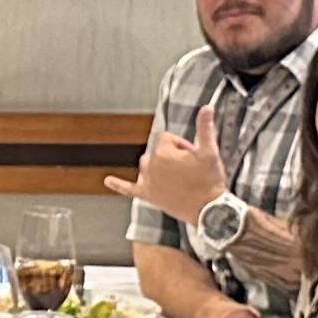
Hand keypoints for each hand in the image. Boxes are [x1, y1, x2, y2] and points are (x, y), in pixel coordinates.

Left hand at [107, 124, 229, 227]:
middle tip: (190, 169)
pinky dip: (118, 185)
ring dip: (158, 167)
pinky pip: (129, 189)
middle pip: (157, 151)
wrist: (208, 210)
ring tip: (177, 177)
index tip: (193, 155)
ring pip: (147, 166)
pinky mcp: (148, 196)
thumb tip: (206, 107)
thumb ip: (205, 127)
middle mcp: (150, 166)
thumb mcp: (209, 151)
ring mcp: (148, 182)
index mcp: (163, 152)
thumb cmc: (209, 180)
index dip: (182, 145)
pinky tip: (108, 181)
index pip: (167, 138)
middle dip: (172, 156)